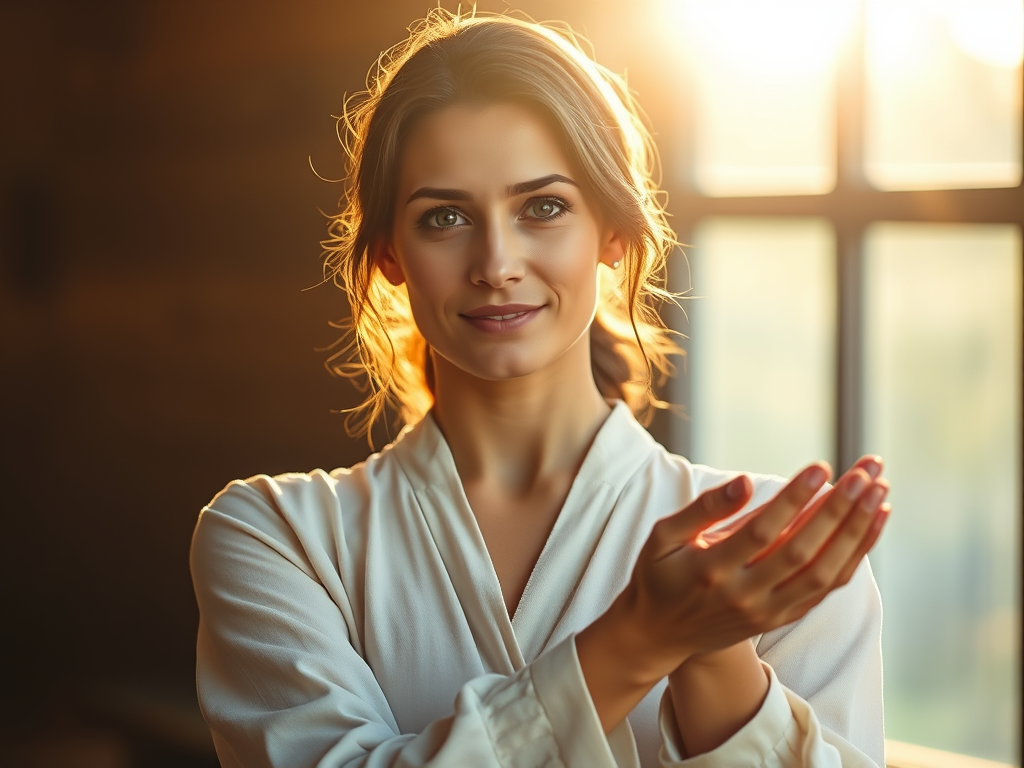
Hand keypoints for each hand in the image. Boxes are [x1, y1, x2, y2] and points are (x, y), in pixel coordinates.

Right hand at [611, 455, 889, 681]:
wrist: (658, 635)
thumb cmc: (658, 574)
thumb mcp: (662, 536)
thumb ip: (703, 508)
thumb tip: (744, 481)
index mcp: (710, 571)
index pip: (761, 532)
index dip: (793, 499)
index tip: (821, 467)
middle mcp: (743, 596)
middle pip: (802, 552)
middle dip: (838, 511)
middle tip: (865, 474)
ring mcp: (766, 612)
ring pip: (823, 574)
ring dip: (855, 533)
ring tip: (878, 492)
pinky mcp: (780, 618)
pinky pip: (825, 589)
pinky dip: (852, 556)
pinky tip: (869, 523)